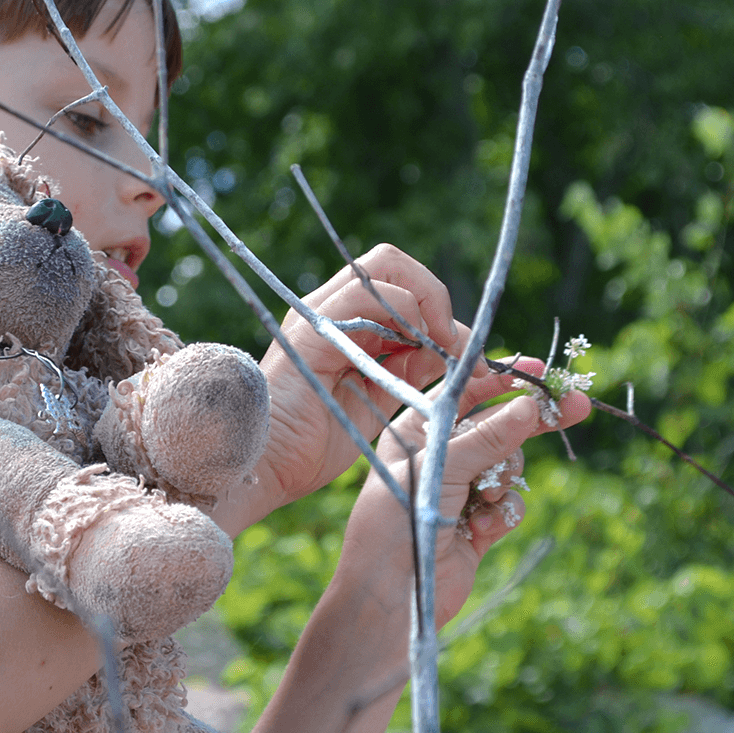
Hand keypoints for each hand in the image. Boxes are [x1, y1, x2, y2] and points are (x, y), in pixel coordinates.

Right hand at [244, 245, 465, 526]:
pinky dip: (404, 313)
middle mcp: (331, 310)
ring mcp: (319, 314)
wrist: (267, 468)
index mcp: (347, 325)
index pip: (401, 286)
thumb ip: (411, 369)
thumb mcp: (380, 399)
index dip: (439, 309)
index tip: (466, 354)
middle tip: (454, 343)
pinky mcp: (312, 328)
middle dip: (436, 296)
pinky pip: (366, 295)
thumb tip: (456, 350)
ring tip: (439, 349)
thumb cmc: (314, 444)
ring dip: (427, 303)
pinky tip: (415, 350)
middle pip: (394, 264)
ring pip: (386, 266)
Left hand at [342, 358, 590, 627]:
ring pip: (509, 467)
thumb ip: (489, 437)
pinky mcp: (477, 526)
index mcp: (416, 433)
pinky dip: (501, 515)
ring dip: (502, 482)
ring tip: (482, 500)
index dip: (500, 380)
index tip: (537, 370)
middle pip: (497, 427)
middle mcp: (439, 457)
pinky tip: (480, 530)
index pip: (463, 394)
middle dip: (531, 421)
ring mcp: (460, 491)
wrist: (392, 596)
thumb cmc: (399, 521)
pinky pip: (510, 505)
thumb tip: (531, 406)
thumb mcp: (443, 467)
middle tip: (575, 406)